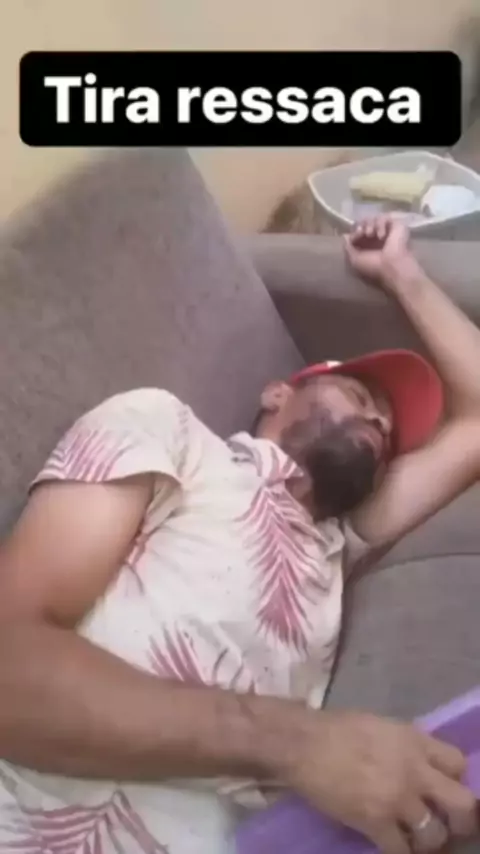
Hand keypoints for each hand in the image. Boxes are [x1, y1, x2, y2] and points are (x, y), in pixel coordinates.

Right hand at [284, 710, 477, 853]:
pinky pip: (401, 851)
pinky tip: (389, 844)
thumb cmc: (336, 729)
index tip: (443, 789)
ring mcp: (397, 798)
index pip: (458, 764)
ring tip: (415, 838)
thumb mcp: (381, 726)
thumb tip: (418, 762)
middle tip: (449, 826)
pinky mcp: (375, 822)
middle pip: (463, 804)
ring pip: (435, 835)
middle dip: (461, 819)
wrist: (303, 743)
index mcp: (415, 740)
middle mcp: (415, 770)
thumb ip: (406, 745)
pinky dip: (398, 851)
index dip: (454, 780)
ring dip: (427, 840)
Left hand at [344, 215, 421, 288]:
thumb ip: (348, 247)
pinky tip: (381, 236)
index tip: (355, 237)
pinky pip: (384, 217)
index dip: (354, 231)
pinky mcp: (397, 225)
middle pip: (365, 222)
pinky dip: (380, 224)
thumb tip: (345, 235)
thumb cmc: (373, 267)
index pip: (358, 230)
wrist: (392, 267)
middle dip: (361, 225)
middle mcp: (377, 238)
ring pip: (373, 218)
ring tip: (371, 234)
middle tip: (363, 232)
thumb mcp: (354, 260)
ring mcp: (387, 232)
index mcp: (367, 246)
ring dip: (369, 225)